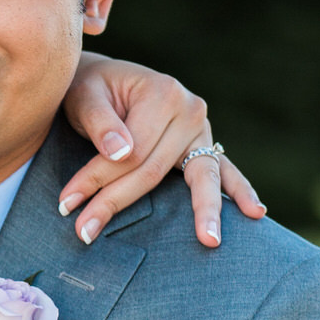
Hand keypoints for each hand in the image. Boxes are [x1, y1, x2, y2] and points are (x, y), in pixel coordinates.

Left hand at [59, 53, 264, 248]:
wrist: (104, 79)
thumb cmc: (91, 88)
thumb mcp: (85, 96)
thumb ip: (100, 122)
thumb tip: (121, 152)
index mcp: (163, 93)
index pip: (131, 151)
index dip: (96, 179)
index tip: (65, 204)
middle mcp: (190, 109)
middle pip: (155, 169)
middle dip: (118, 201)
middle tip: (85, 233)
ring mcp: (201, 129)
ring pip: (196, 177)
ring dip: (203, 210)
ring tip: (209, 241)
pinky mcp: (204, 146)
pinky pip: (223, 171)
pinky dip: (237, 191)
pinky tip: (254, 212)